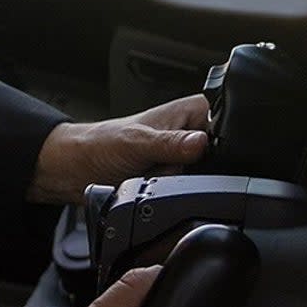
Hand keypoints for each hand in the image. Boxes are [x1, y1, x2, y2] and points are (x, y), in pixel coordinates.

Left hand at [27, 95, 209, 205]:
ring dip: (187, 183)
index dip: (225, 141)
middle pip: (224, 157)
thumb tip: (199, 142)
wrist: (78, 170)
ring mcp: (187, 158)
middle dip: (201, 169)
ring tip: (157, 174)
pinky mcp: (180, 180)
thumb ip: (169, 143)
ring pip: (211, 179)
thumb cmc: (101, 143)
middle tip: (167, 166)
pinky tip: (158, 187)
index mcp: (190, 112)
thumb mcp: (138, 142)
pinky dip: (180, 195)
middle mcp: (192, 133)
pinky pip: (194, 193)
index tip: (198, 154)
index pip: (228, 121)